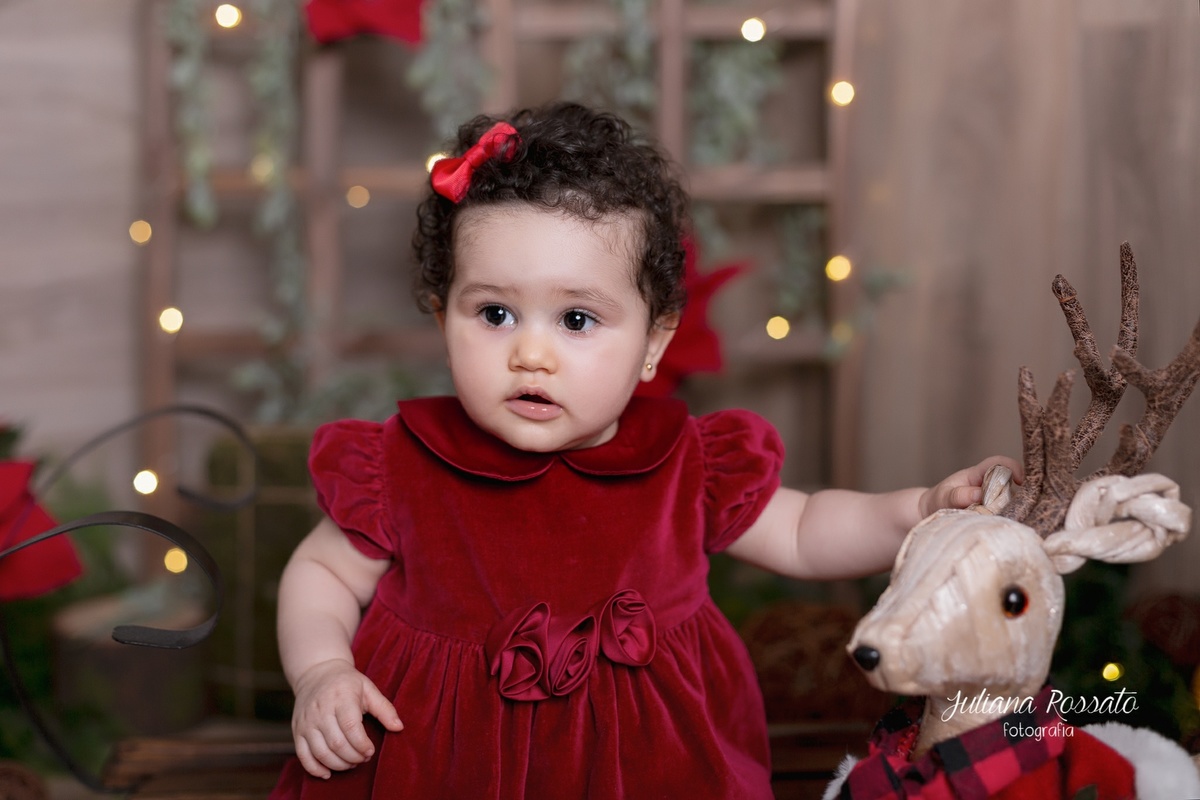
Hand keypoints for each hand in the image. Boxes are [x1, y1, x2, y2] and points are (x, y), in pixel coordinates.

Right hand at [290, 659, 403, 778]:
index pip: (351, 727)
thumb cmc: (347, 683)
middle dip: (353, 757)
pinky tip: (329, 772)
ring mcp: (307, 722)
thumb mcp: (368, 689)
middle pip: (337, 744)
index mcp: (341, 698)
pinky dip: (315, 769)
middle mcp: (321, 710)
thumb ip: (385, 708)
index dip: (362, 745)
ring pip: (321, 752)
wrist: (317, 673)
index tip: (371, 751)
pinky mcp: (297, 731)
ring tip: (351, 762)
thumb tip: (399, 727)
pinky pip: (303, 756)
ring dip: (339, 764)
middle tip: (363, 758)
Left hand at [918, 455, 1022, 518]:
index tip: (1020, 481)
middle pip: (1012, 485)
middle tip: (1003, 512)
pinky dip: (1006, 520)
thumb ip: (958, 495)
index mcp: (978, 474)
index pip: (1000, 463)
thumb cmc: (939, 500)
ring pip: (1013, 502)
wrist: (932, 513)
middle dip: (1014, 496)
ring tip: (995, 522)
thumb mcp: (944, 497)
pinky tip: (999, 528)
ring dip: (1010, 511)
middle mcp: (991, 485)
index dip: (1013, 467)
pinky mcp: (996, 514)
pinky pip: (1008, 515)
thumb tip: (979, 494)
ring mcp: (995, 500)